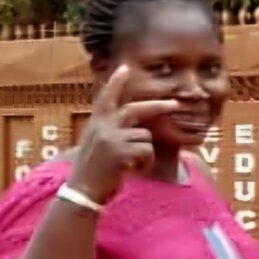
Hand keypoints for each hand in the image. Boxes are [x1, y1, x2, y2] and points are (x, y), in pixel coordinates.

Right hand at [68, 66, 182, 200]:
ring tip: (133, 164)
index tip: (125, 68)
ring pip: (145, 136)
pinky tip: (133, 170)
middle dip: (158, 106)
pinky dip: (146, 162)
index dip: (116, 83)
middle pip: (135, 109)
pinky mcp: (120, 151)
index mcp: (96, 123)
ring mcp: (111, 138)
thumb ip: (112, 130)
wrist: (83, 190)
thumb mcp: (97, 144)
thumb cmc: (94, 169)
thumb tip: (135, 123)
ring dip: (145, 152)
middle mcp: (103, 126)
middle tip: (175, 104)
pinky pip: (147, 151)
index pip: (106, 98)